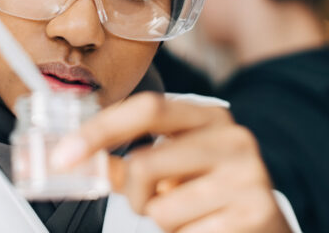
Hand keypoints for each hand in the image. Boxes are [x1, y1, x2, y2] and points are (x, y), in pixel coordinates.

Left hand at [51, 92, 291, 232]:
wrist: (264, 227)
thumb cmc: (208, 193)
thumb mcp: (171, 168)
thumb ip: (128, 161)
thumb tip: (78, 159)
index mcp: (208, 116)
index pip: (147, 107)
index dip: (100, 130)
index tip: (65, 155)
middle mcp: (233, 138)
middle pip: (145, 163)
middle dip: (133, 192)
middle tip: (146, 201)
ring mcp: (248, 176)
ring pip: (160, 207)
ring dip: (160, 220)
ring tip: (188, 215)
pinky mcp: (255, 213)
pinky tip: (205, 228)